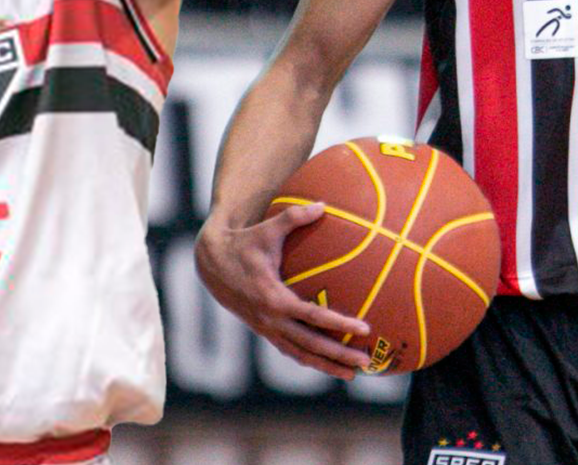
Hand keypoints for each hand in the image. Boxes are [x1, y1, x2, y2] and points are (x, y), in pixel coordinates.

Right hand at [195, 203, 372, 379]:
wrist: (211, 263)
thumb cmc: (243, 243)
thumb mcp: (267, 229)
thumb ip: (294, 218)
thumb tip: (323, 205)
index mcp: (273, 297)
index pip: (313, 316)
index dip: (339, 324)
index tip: (364, 329)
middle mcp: (271, 319)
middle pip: (311, 345)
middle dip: (339, 356)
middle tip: (366, 362)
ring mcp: (266, 328)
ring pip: (300, 354)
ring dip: (326, 366)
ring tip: (352, 374)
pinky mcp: (263, 331)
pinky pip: (290, 350)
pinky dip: (309, 359)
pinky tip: (328, 364)